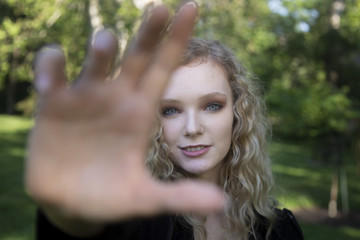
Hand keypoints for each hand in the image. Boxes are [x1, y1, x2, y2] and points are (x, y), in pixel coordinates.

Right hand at [25, 3, 223, 222]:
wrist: (71, 204)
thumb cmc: (111, 197)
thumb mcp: (146, 199)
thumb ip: (180, 197)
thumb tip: (221, 204)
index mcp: (141, 113)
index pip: (163, 69)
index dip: (177, 40)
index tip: (191, 7)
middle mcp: (116, 98)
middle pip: (136, 57)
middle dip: (148, 32)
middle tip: (159, 9)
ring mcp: (85, 98)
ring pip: (95, 61)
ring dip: (100, 48)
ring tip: (106, 44)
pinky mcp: (53, 105)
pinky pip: (52, 75)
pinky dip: (52, 67)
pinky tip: (54, 72)